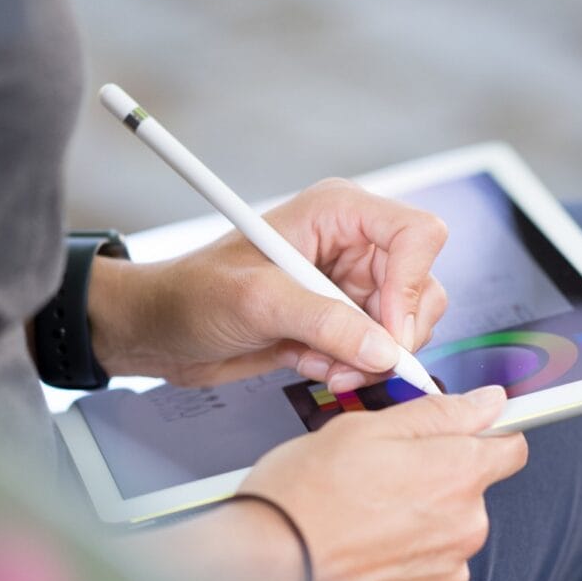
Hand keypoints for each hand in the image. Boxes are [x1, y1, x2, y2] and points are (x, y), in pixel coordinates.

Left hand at [89, 178, 448, 389]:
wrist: (160, 331)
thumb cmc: (191, 294)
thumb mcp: (256, 302)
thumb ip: (324, 322)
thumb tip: (383, 348)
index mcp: (337, 213)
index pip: (416, 234)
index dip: (412, 283)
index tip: (390, 332)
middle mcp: (351, 245)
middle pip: (420, 285)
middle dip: (394, 332)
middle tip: (356, 362)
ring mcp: (346, 285)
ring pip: (403, 325)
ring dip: (370, 356)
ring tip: (324, 366)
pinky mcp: (338, 322)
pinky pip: (374, 351)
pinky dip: (349, 367)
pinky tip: (307, 364)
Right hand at [238, 386, 526, 580]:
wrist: (261, 575)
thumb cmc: (300, 501)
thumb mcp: (363, 430)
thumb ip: (437, 414)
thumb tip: (486, 403)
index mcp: (457, 474)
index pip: (509, 448)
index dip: (480, 437)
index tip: (458, 439)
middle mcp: (464, 529)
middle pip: (468, 497)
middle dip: (430, 486)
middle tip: (371, 481)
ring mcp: (443, 577)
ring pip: (441, 540)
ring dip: (412, 531)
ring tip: (355, 524)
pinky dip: (395, 569)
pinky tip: (355, 556)